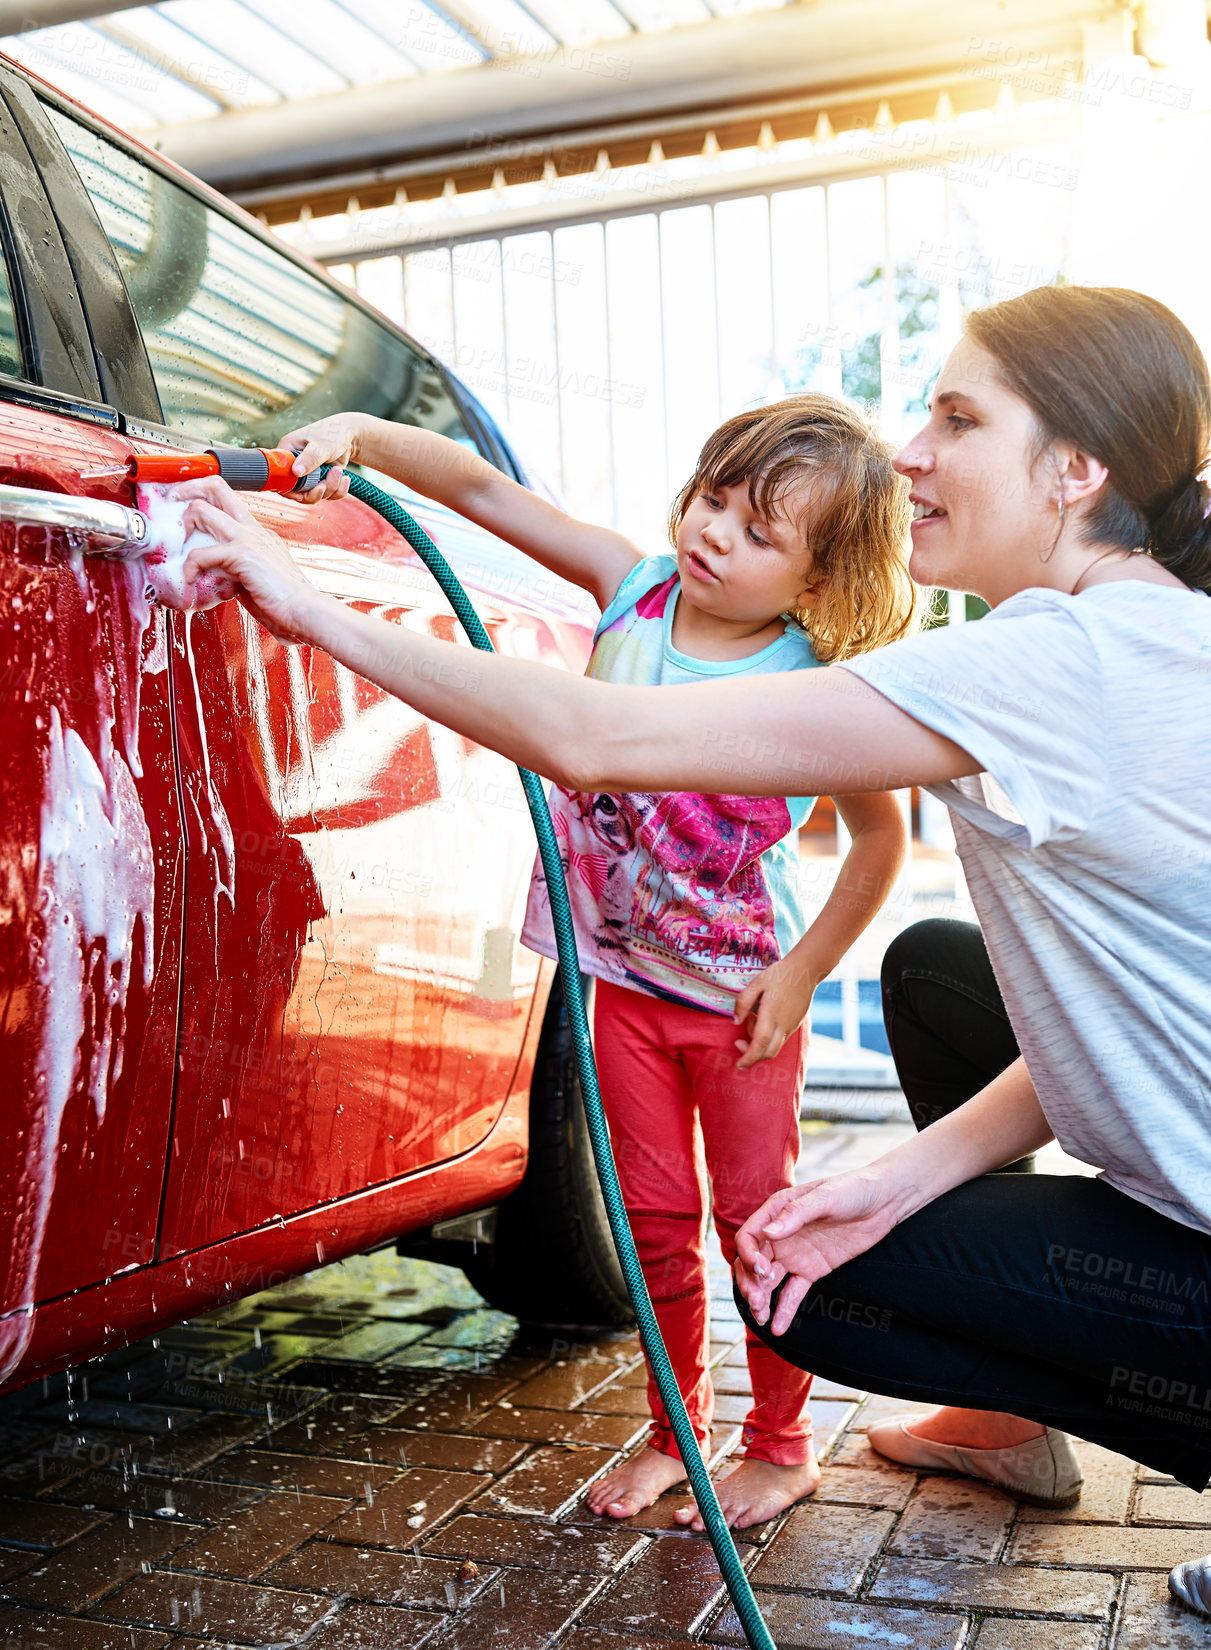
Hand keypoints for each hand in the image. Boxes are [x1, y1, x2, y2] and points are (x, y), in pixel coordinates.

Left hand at [170, 476, 328, 643]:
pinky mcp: (242, 554)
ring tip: (183, 556)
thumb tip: (213, 577)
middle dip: (186, 492)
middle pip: (215, 486)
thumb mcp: (254, 581)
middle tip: (172, 508)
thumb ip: (233, 572)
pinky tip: (191, 584)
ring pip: (201, 510)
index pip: (226, 500)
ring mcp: (248, 538)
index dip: (201, 497)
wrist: (306, 612)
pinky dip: (189, 569)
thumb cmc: (285, 604)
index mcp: (257, 533)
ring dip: (183, 530)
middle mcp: (252, 529)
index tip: (184, 510)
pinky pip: (201, 554)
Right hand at [277, 413, 365, 502]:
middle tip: (325, 482)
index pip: (279, 477)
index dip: (288, 490)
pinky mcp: (320, 481)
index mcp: (287, 454)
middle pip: (297, 493)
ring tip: (338, 470)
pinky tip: (344, 478)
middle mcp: (295, 466)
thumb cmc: (332, 434)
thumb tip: (296, 472)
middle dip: (315, 491)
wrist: (349, 435)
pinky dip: (339, 490)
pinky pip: (328, 495)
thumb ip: (310, 458)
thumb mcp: (321, 445)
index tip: (301, 494)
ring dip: (331, 487)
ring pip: (315, 495)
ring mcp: (308, 476)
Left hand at [733, 956, 816, 1068]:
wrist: (805, 970)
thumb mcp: (756, 983)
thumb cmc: (779, 975)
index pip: (760, 1045)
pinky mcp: (795, 1024)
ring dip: (760, 1044)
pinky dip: (768, 1038)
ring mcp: (792, 1026)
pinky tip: (763, 1019)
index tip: (738, 1064)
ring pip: (775, 1047)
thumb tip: (735, 1022)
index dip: (748, 1057)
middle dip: (751, 1055)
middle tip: (739, 1041)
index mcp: (772, 1016)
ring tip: (753, 1018)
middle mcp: (784, 1025)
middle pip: (768, 1053)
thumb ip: (743, 1003)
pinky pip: (781, 1039)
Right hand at [734, 1169, 910, 1335]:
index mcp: (777, 1212)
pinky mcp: (812, 1270)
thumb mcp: (825, 1197)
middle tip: (758, 1302)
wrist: (884, 1202)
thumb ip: (796, 1215)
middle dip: (750, 1283)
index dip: (749, 1256)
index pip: (750, 1237)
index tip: (762, 1271)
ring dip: (761, 1299)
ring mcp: (796, 1255)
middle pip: (753, 1263)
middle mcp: (781, 1235)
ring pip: (769, 1281)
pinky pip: (793, 1292)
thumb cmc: (852, 1189)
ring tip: (762, 1318)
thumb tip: (768, 1234)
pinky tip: (778, 1328)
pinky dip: (785, 1310)